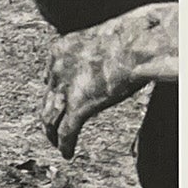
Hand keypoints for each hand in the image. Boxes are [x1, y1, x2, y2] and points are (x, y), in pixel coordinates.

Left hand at [41, 2, 179, 156]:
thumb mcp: (107, 38)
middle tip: (51, 126)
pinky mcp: (80, 106)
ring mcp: (66, 88)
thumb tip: (119, 56)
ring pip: (49, 118)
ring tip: (56, 143)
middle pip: (46, 97)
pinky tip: (67, 153)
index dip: (54, 89)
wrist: (141, 41)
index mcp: (63, 48)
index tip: (59, 97)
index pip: (50, 74)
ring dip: (51, 133)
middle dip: (48, 114)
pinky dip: (65, 144)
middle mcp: (58, 68)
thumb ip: (103, 51)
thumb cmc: (136, 34)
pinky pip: (66, 131)